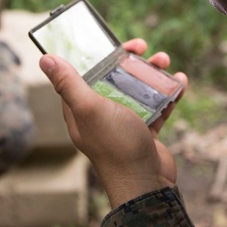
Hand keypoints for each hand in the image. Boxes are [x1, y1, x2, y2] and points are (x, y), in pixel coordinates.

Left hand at [39, 38, 187, 208]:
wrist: (146, 185)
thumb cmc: (116, 146)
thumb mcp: (89, 108)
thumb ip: (68, 83)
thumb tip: (45, 59)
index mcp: (81, 109)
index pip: (84, 73)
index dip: (97, 54)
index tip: (112, 41)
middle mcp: (100, 115)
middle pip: (114, 77)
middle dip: (129, 60)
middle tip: (144, 47)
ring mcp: (124, 123)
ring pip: (137, 89)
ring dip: (152, 73)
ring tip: (165, 62)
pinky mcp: (145, 131)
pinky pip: (157, 106)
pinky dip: (168, 93)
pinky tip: (180, 81)